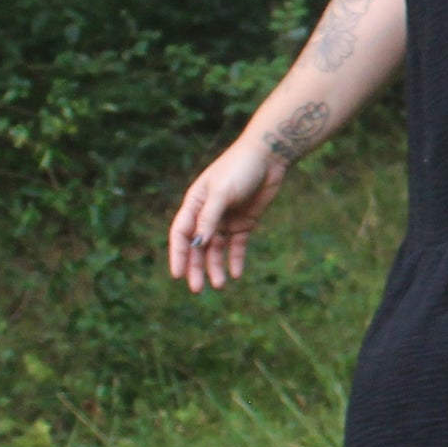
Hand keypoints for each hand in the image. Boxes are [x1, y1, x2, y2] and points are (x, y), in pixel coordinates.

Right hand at [167, 137, 286, 292]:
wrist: (269, 157)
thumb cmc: (240, 168)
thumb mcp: (222, 193)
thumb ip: (209, 218)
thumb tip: (196, 244)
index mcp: (194, 204)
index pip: (181, 234)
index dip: (178, 255)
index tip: (178, 275)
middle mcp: (207, 214)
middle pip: (198, 247)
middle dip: (197, 268)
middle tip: (197, 290)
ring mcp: (226, 219)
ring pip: (217, 250)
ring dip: (216, 267)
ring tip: (221, 285)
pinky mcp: (244, 222)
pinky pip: (237, 246)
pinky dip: (236, 259)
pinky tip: (237, 274)